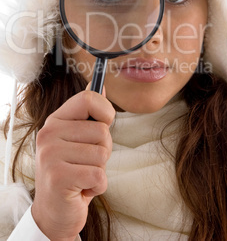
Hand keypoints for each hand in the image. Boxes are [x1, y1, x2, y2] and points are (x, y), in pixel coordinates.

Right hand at [31, 86, 114, 240]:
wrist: (54, 211)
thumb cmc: (71, 171)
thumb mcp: (78, 138)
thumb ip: (88, 113)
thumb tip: (101, 85)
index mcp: (56, 120)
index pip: (89, 98)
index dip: (106, 111)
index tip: (103, 125)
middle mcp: (49, 134)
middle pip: (102, 130)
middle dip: (103, 149)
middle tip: (86, 162)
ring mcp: (51, 155)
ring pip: (102, 153)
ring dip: (100, 169)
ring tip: (82, 175)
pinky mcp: (58, 177)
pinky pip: (99, 175)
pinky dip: (98, 185)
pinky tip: (82, 188)